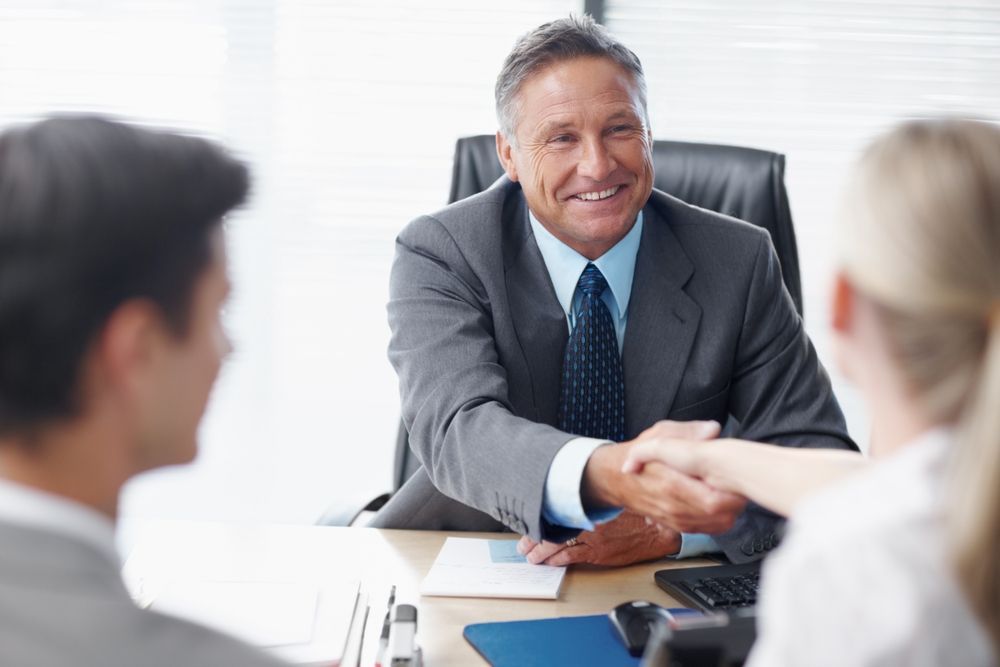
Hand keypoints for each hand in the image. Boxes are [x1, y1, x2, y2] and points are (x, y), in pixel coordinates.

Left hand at [517, 511, 680, 566]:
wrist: (653, 529)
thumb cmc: (634, 512)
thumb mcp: (609, 497)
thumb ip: (590, 495)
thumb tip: (570, 489)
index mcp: (588, 505)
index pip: (555, 510)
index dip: (539, 516)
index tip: (528, 520)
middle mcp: (586, 521)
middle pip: (552, 529)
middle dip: (534, 538)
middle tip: (523, 544)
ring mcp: (591, 538)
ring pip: (558, 545)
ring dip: (541, 552)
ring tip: (531, 556)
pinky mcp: (597, 554)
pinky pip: (571, 558)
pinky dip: (557, 561)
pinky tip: (549, 563)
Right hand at [583, 420, 746, 533]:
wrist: (614, 479)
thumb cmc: (638, 456)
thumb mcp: (660, 434)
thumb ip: (688, 432)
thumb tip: (712, 429)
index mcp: (671, 483)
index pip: (713, 500)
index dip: (732, 492)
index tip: (736, 476)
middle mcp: (673, 506)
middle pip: (721, 514)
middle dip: (737, 499)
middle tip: (739, 482)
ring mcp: (675, 519)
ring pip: (717, 524)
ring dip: (731, 509)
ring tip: (730, 490)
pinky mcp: (676, 526)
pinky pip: (707, 529)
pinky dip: (720, 519)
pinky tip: (720, 503)